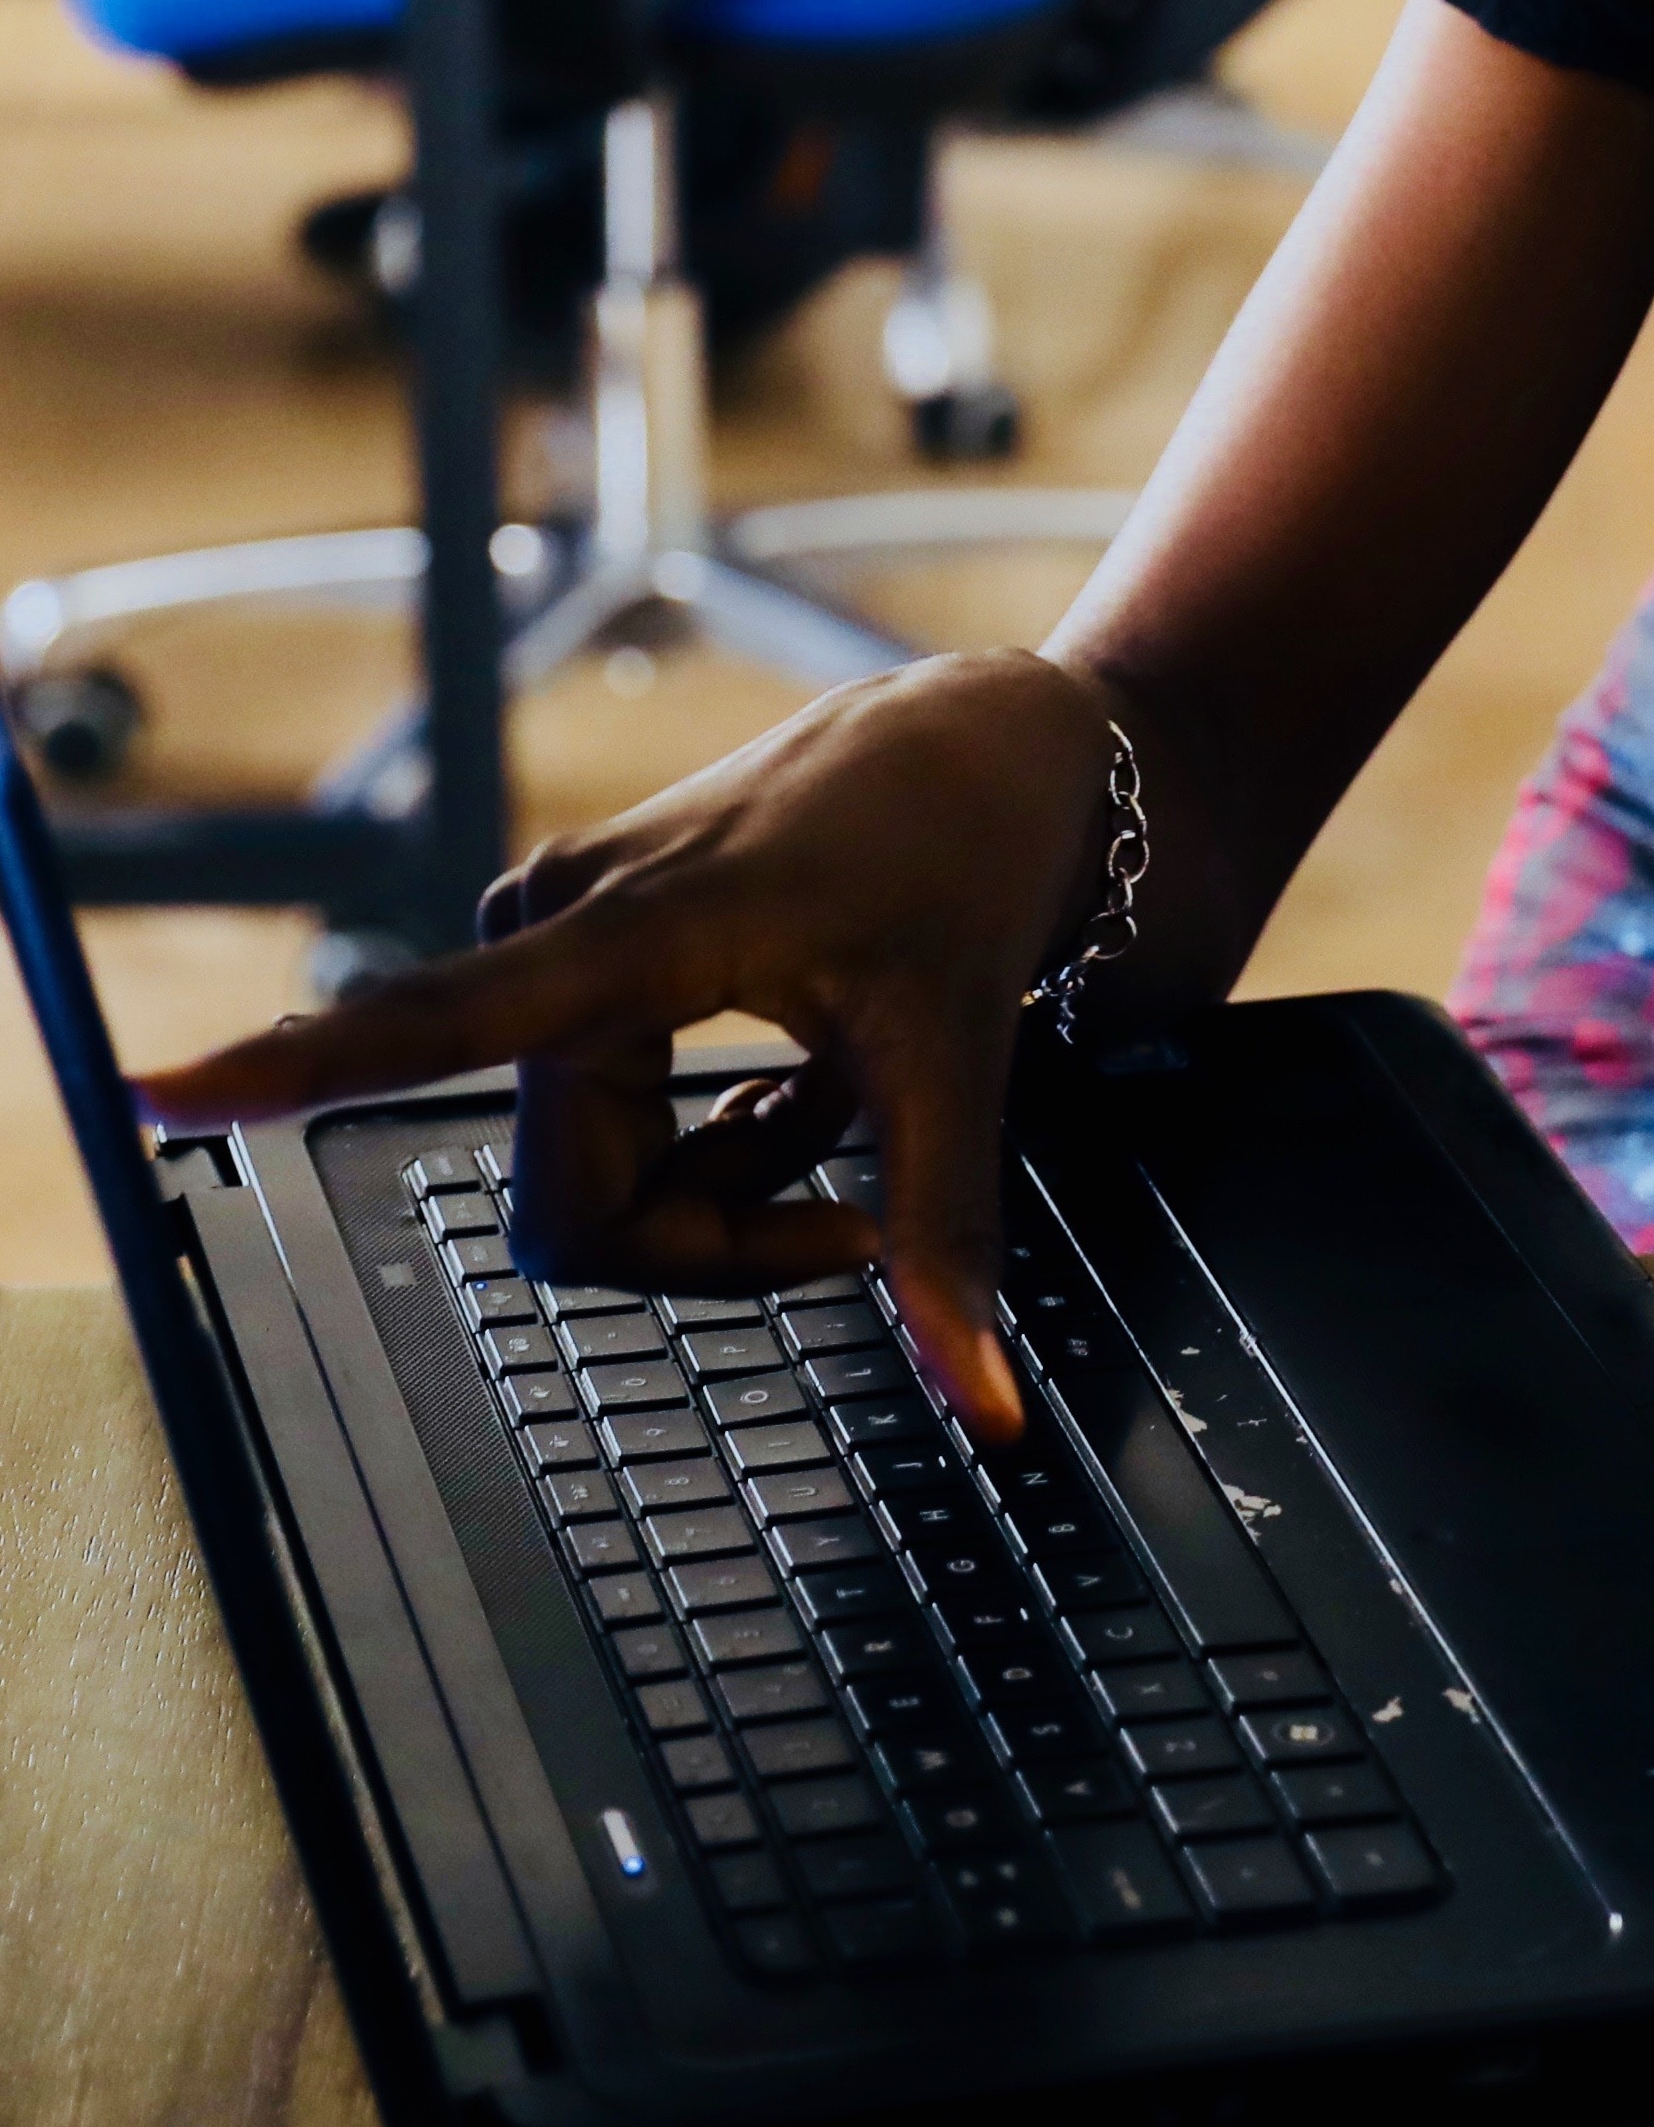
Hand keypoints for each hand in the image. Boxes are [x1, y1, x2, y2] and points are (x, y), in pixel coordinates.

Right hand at [135, 651, 1127, 1434]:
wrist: (995, 744)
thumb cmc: (967, 857)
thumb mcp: (963, 1050)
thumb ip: (946, 1234)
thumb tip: (988, 1408)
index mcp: (632, 930)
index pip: (433, 1020)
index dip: (287, 1069)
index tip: (159, 1091)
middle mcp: (557, 925)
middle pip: (576, 1202)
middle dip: (716, 1238)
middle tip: (857, 1216)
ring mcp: (560, 934)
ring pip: (595, 1177)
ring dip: (727, 1184)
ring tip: (839, 1101)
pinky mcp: (579, 947)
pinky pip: (609, 1125)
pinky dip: (720, 1139)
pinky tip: (803, 1081)